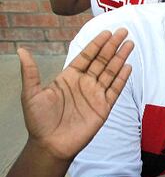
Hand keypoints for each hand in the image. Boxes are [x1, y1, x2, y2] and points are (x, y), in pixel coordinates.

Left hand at [22, 28, 132, 161]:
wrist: (50, 145)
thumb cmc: (38, 121)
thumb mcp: (30, 94)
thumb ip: (30, 72)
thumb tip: (21, 50)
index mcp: (68, 77)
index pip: (86, 56)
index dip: (96, 44)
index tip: (106, 33)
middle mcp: (84, 83)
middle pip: (101, 60)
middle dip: (112, 46)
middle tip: (123, 31)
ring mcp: (95, 95)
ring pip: (111, 72)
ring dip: (120, 58)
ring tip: (130, 44)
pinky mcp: (103, 108)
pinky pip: (115, 90)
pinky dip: (121, 79)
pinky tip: (128, 67)